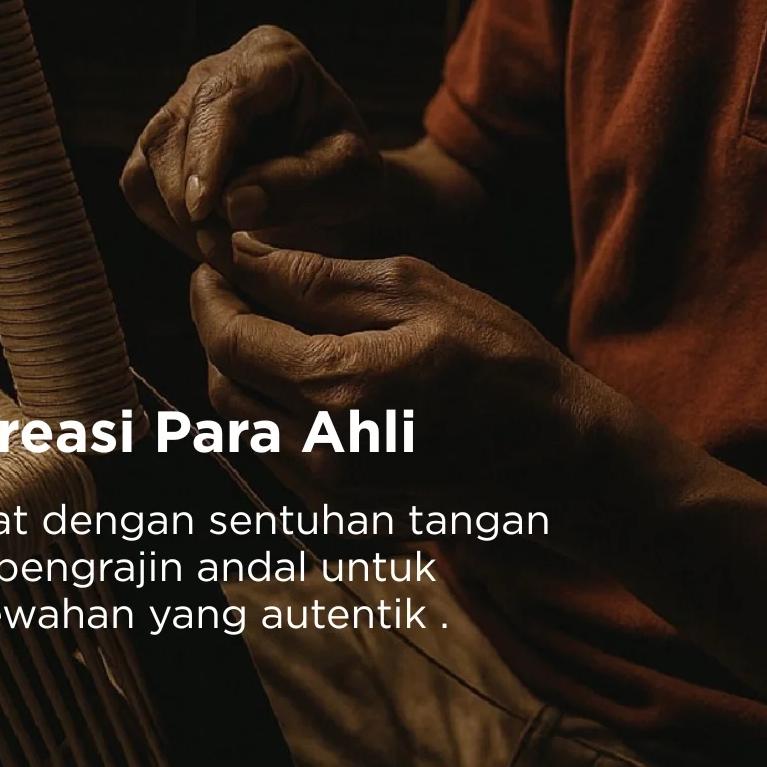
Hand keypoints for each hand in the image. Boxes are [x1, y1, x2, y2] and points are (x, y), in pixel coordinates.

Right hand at [121, 26, 382, 260]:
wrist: (334, 177)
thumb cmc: (347, 171)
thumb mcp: (348, 180)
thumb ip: (299, 186)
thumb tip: (234, 204)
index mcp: (272, 58)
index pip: (224, 100)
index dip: (207, 156)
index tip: (201, 210)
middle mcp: (216, 69)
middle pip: (175, 131)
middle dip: (191, 201)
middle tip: (224, 253)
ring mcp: (182, 102)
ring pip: (149, 157)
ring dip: (175, 215)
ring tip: (220, 252)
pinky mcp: (162, 139)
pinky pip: (140, 180)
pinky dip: (162, 219)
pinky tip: (202, 241)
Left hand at [189, 234, 593, 515]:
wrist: (558, 456)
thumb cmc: (498, 359)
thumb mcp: (414, 291)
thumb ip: (316, 277)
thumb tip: (242, 254)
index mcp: (339, 388)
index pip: (229, 339)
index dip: (208, 296)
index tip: (211, 265)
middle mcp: (322, 451)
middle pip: (223, 383)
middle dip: (219, 330)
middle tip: (237, 289)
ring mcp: (330, 491)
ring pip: (242, 423)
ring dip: (241, 372)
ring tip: (273, 329)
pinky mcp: (340, 512)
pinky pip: (274, 453)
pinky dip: (271, 410)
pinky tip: (308, 378)